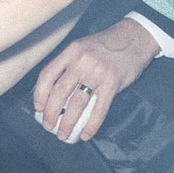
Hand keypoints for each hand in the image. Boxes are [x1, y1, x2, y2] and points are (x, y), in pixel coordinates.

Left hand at [32, 19, 157, 141]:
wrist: (135, 38)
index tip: (38, 107)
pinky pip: (99, 108)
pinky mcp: (113, 82)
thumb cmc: (106, 45)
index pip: (48, 74)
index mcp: (71, 51)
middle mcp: (82, 61)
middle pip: (60, 91)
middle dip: (51, 113)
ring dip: (68, 122)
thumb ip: (68, 65)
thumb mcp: (82, 47)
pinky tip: (86, 134)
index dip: (39, 94)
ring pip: (77, 103)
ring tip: (64, 134)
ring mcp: (98, 72)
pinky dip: (91, 124)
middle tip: (48, 125)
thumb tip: (54, 93)